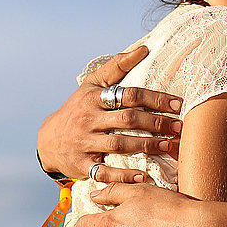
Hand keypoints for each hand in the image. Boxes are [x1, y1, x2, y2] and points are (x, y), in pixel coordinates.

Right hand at [36, 48, 182, 179]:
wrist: (48, 140)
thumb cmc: (78, 108)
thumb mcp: (92, 85)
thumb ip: (117, 67)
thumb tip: (144, 49)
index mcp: (94, 98)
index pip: (129, 95)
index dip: (156, 99)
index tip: (178, 104)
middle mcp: (88, 119)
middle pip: (127, 119)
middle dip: (156, 123)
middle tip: (179, 127)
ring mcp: (84, 143)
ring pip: (119, 144)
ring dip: (146, 146)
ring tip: (168, 147)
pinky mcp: (81, 164)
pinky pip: (103, 171)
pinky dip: (123, 175)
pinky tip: (142, 176)